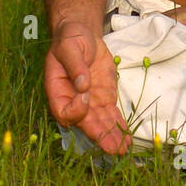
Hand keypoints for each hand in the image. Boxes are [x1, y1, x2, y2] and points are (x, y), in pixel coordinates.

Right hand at [44, 19, 130, 153]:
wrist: (83, 35)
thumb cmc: (70, 39)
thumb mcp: (69, 47)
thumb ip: (75, 65)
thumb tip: (82, 85)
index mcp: (58, 91)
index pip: (65, 111)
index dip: (76, 109)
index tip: (85, 95)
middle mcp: (73, 101)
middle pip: (85, 123)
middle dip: (100, 135)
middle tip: (113, 148)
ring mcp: (90, 102)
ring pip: (100, 123)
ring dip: (111, 136)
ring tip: (123, 149)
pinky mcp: (104, 98)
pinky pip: (111, 115)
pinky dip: (119, 126)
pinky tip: (127, 137)